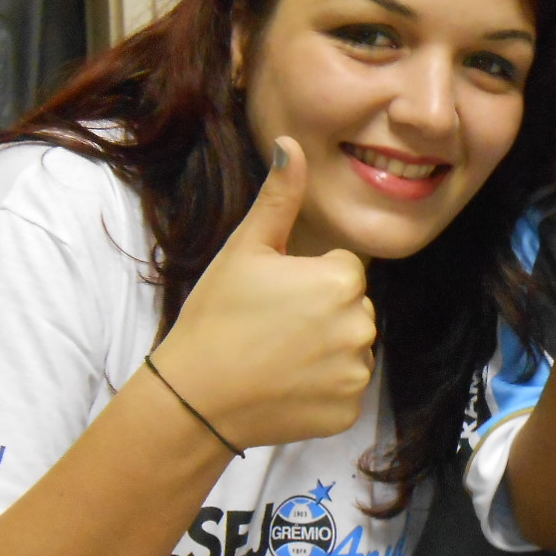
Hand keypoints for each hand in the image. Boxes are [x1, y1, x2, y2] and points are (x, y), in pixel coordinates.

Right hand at [150, 137, 377, 449]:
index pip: (344, 269)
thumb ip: (280, 198)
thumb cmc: (217, 316)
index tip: (275, 296)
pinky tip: (285, 386)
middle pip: (352, 308)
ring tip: (277, 357)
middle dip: (322, 314)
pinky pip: (345, 390)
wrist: (195, 396)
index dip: (309, 279)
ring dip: (325, 352)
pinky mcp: (348, 411)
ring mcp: (357, 373)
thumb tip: (291, 144)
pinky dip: (322, 390)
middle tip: (273, 327)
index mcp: (342, 281)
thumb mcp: (245, 249)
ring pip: (351, 349)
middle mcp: (361, 326)